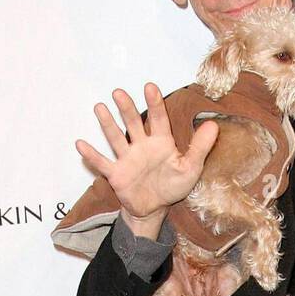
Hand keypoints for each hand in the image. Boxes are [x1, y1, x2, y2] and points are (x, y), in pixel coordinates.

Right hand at [74, 84, 219, 223]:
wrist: (154, 209)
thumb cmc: (172, 186)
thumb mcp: (191, 168)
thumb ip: (200, 147)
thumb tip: (214, 125)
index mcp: (161, 142)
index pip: (158, 119)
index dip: (154, 104)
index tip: (150, 87)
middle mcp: (142, 146)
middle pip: (133, 123)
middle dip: (126, 108)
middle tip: (119, 93)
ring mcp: (127, 159)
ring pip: (116, 138)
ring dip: (107, 124)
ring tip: (99, 107)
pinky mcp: (116, 174)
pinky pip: (102, 163)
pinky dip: (92, 155)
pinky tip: (81, 144)